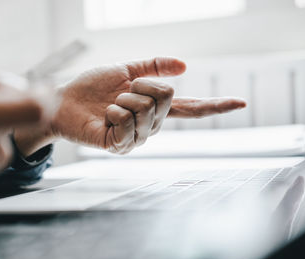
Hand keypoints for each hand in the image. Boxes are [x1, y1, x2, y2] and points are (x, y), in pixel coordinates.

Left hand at [14, 57, 245, 154]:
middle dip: (140, 85)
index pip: (190, 107)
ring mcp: (136, 138)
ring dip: (123, 98)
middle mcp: (151, 126)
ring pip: (146, 108)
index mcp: (154, 109)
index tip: (240, 102)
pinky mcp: (119, 146)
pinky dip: (112, 111)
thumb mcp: (125, 69)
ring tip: (109, 105)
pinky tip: (104, 116)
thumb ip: (153, 67)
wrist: (64, 99)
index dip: (215, 105)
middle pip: (166, 97)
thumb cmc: (92, 87)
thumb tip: (185, 65)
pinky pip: (127, 121)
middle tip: (120, 91)